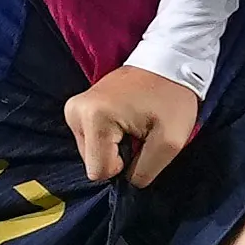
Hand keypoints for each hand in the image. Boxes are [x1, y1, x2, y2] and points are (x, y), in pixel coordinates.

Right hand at [67, 65, 204, 188]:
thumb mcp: (170, 142)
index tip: (141, 143)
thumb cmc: (172, 98)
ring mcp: (73, 108)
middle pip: (93, 162)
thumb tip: (127, 183)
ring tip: (133, 123)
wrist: (168, 60)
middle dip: (118, 155)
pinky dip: (109, 137)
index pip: (100, 171)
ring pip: (91, 153)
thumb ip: (145, 171)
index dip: (124, 167)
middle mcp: (75, 112)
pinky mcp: (76, 107)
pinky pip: (91, 139)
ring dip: (114, 146)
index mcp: (94, 118)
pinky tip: (125, 120)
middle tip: (139, 132)